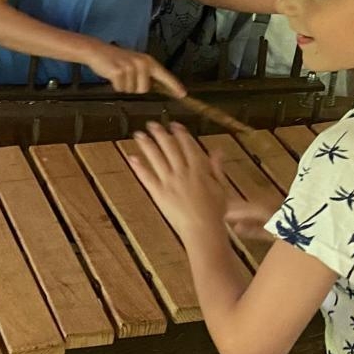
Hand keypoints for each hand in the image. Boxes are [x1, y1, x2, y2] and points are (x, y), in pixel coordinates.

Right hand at [81, 41, 184, 96]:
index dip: (174, 86)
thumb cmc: (116, 59)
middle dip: (135, 87)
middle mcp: (142, 63)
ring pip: (132, 90)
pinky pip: (121, 89)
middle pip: (144, 89)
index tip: (182, 94)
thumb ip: (146, 73)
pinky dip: (115, 86)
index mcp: (148, 61)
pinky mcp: (119, 72)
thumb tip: (156, 87)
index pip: (165, 75)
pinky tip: (112, 75)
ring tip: (119, 75)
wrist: (97, 51)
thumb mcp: (135, 62)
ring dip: (124, 86)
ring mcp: (130, 67)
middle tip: (126, 76)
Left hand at [126, 122, 232, 239]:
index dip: (180, 134)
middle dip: (160, 134)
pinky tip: (132, 157)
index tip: (174, 125)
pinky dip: (139, 167)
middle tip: (152, 124)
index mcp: (199, 170)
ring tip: (139, 134)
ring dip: (147, 144)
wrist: (202, 229)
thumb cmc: (215, 212)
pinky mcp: (159, 193)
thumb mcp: (220, 187)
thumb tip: (218, 150)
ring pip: (156, 158)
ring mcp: (169, 182)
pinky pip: (147, 177)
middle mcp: (182, 172)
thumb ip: (217, 167)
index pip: (188, 146)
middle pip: (169, 148)